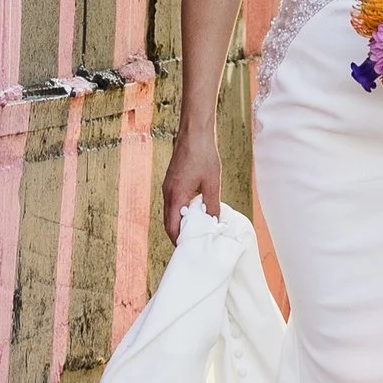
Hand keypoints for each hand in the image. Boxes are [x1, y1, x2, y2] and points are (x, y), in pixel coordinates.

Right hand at [162, 126, 221, 241]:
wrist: (194, 132)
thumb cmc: (203, 155)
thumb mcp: (212, 183)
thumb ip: (212, 205)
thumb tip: (214, 222)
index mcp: (176, 196)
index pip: (172, 227)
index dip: (179, 241)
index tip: (189, 249)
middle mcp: (168, 193)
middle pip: (168, 222)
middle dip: (178, 235)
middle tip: (192, 244)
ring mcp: (168, 186)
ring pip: (169, 212)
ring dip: (179, 223)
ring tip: (194, 231)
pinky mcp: (171, 181)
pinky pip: (172, 202)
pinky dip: (179, 212)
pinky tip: (193, 212)